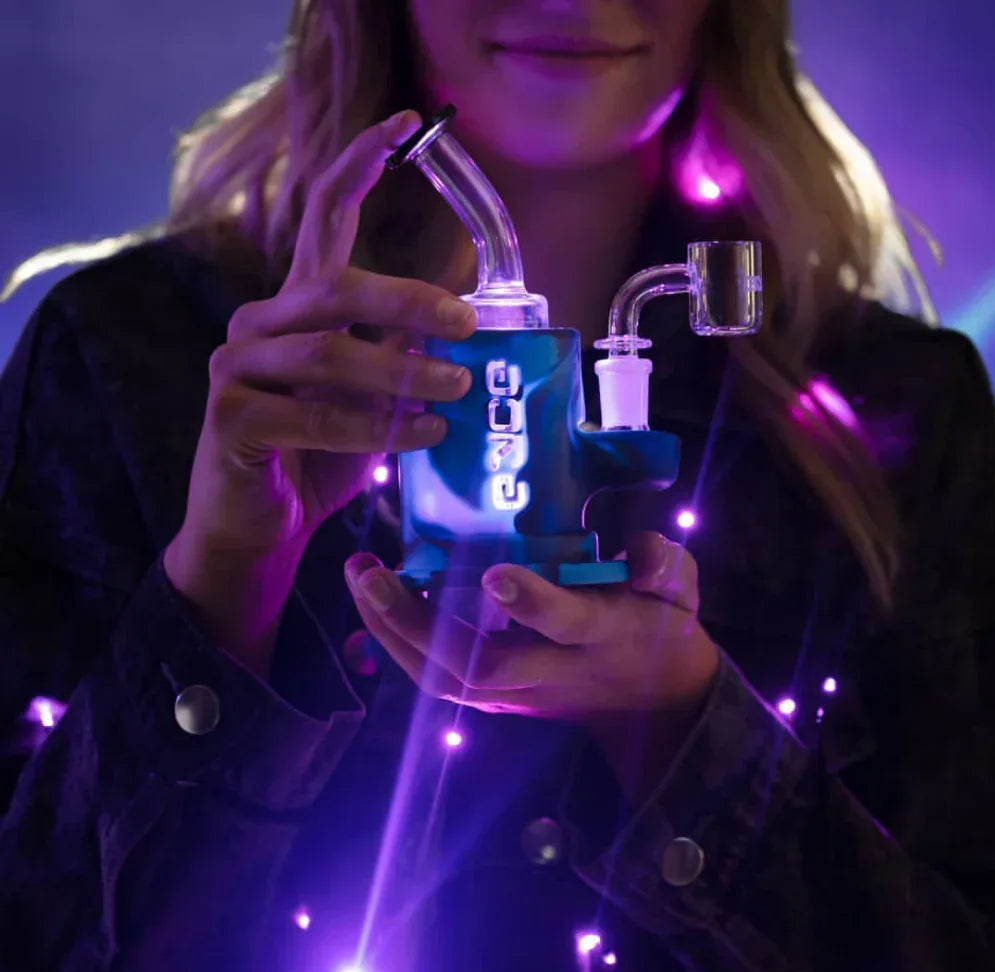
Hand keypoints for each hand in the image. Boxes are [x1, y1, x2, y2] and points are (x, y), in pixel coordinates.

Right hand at [165, 109, 477, 674]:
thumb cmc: (318, 458)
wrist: (259, 527)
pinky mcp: (231, 417)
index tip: (406, 124)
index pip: (321, 217)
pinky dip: (372, 426)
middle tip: (466, 326)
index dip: (359, 165)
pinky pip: (311, 414)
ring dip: (401, 372)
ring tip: (458, 389)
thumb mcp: (371, 398)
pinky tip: (420, 435)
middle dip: (408, 301)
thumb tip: (458, 323)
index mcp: (294, 306)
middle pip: (334, 286)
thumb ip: (398, 356)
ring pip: (327, 352)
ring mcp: (236, 367)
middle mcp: (258, 323)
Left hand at [343, 532, 718, 721]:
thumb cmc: (661, 632)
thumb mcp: (682, 593)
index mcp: (600, 636)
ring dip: (394, 635)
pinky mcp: (498, 701)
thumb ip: (666, 566)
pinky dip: (401, 647)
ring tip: (360, 580)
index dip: (532, 604)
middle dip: (419, 625)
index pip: (565, 625)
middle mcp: (551, 673)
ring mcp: (518, 695)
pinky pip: (439, 682)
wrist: (652, 707)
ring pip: (445, 681)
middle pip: (479, 666)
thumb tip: (638, 549)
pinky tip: (374, 605)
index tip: (495, 574)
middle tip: (373, 574)